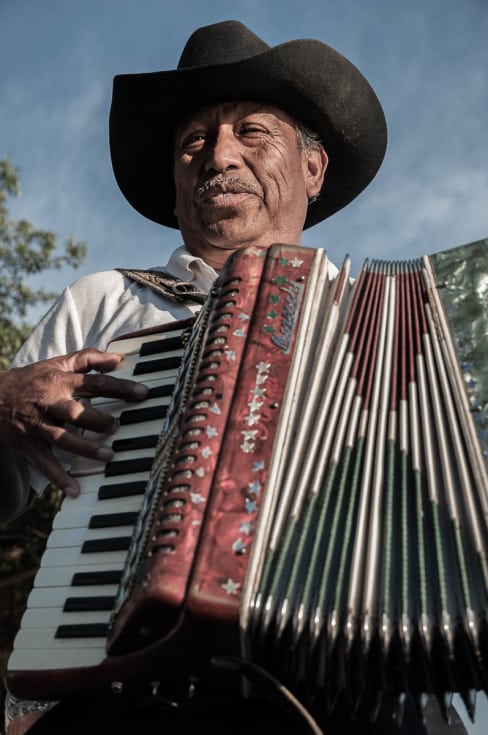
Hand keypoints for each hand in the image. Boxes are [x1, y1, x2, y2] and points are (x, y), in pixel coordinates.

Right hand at [0, 349, 148, 496]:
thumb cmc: (31, 380)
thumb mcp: (57, 364)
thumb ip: (88, 359)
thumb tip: (118, 359)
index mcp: (60, 382)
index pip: (94, 382)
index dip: (119, 387)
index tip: (142, 393)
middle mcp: (49, 403)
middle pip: (75, 412)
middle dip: (97, 420)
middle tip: (116, 426)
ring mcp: (38, 426)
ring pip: (62, 438)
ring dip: (85, 448)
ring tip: (108, 456)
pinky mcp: (29, 445)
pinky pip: (45, 464)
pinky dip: (59, 478)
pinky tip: (75, 491)